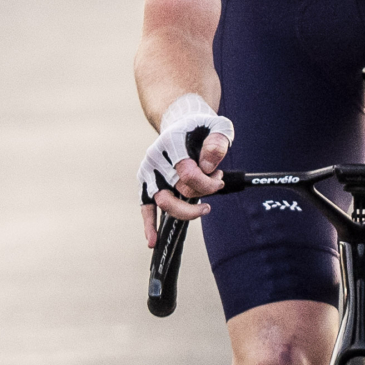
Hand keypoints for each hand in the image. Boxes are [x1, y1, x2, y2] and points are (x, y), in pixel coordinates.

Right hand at [138, 94, 233, 244]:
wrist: (181, 122)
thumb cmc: (202, 128)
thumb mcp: (218, 127)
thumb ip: (217, 143)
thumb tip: (208, 168)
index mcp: (172, 141)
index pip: (188, 173)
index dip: (208, 183)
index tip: (219, 179)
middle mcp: (156, 156)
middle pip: (179, 189)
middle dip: (203, 192)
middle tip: (216, 185)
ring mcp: (148, 170)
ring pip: (164, 201)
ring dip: (186, 210)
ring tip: (203, 209)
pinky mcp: (145, 181)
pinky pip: (145, 206)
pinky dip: (148, 224)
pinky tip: (152, 241)